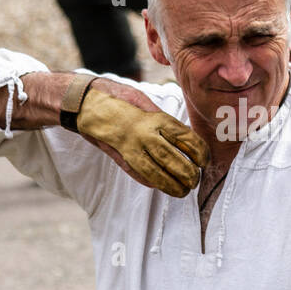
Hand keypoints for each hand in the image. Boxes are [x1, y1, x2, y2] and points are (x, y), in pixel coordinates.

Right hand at [76, 83, 207, 196]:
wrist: (86, 103)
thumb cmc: (119, 98)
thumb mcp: (145, 101)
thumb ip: (162, 118)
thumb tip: (180, 134)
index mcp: (157, 118)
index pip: (187, 139)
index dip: (201, 153)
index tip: (204, 161)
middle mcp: (146, 134)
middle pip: (175, 160)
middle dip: (189, 174)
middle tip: (195, 180)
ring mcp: (132, 148)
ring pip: (157, 173)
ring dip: (172, 185)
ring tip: (183, 191)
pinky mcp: (120, 157)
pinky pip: (138, 174)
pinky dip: (151, 182)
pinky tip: (161, 186)